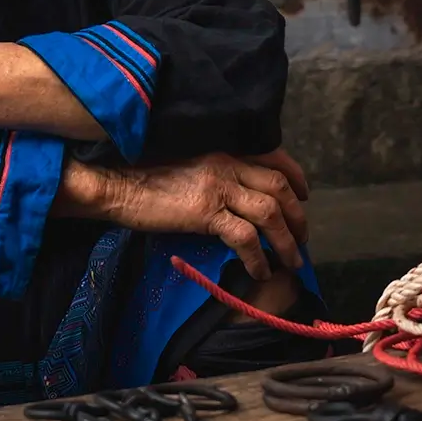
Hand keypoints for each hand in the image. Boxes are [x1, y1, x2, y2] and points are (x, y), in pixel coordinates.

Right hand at [108, 149, 308, 280]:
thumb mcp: (187, 164)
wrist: (117, 184)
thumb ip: (214, 173)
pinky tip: (259, 270)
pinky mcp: (206, 212)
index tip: (304, 195)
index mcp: (222, 149)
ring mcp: (217, 186)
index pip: (273, 157)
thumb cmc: (144, 176)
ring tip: (291, 261)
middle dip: (298, 215)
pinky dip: (258, 257)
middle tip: (302, 238)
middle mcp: (225, 163)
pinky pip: (245, 238)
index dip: (295, 177)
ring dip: (287, 240)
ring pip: (270, 212)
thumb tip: (237, 196)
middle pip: (279, 186)